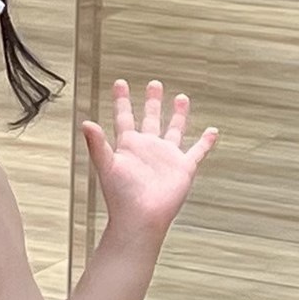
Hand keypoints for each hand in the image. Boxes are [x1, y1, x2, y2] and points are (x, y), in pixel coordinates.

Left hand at [81, 80, 217, 236]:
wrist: (141, 217)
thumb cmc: (121, 196)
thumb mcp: (108, 166)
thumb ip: (97, 145)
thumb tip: (85, 123)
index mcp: (129, 146)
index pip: (125, 118)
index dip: (122, 101)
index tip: (120, 83)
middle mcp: (148, 148)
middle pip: (151, 119)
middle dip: (152, 102)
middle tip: (154, 83)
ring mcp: (166, 157)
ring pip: (174, 130)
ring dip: (178, 115)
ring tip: (181, 97)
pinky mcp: (183, 167)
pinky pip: (197, 151)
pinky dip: (205, 142)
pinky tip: (213, 131)